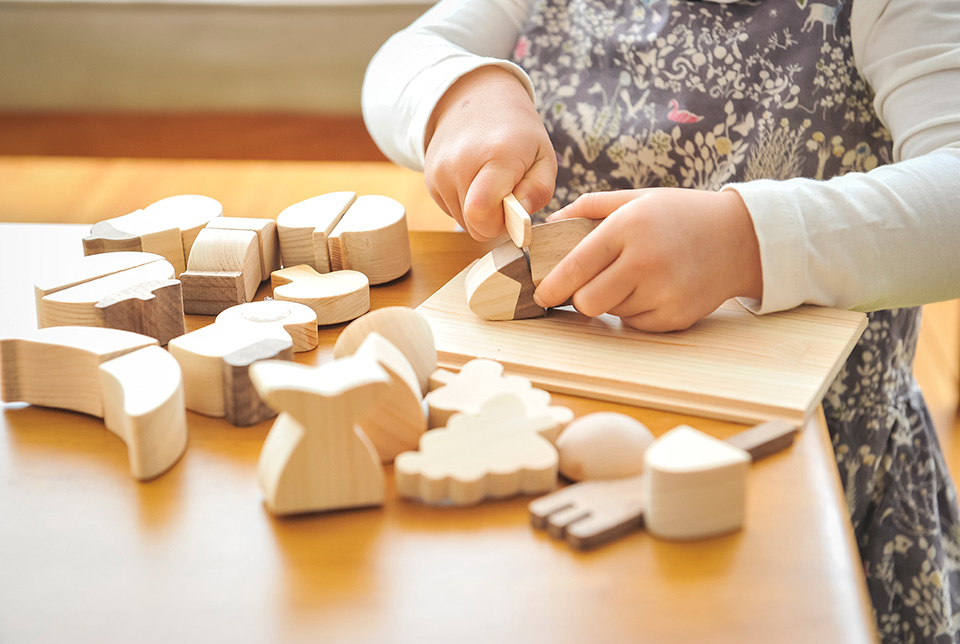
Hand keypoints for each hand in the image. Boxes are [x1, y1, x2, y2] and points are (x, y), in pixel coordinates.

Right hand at [424, 66, 556, 239]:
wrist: (476, 99)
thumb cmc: (517, 131)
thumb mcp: (544, 156)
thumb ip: (539, 191)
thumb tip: (520, 219)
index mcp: (496, 156)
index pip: (482, 215)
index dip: (502, 224)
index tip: (516, 210)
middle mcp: (460, 165)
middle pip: (476, 226)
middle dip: (496, 221)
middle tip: (508, 195)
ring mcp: (439, 173)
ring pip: (464, 222)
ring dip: (482, 213)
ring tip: (491, 184)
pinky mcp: (430, 181)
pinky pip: (452, 212)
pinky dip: (467, 205)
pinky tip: (475, 180)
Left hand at [533, 189, 762, 331]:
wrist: (741, 238)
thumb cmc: (681, 215)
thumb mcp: (637, 198)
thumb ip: (591, 206)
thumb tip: (551, 223)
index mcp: (629, 228)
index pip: (576, 267)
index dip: (551, 286)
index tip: (540, 294)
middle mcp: (646, 261)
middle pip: (587, 302)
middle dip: (580, 297)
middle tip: (588, 285)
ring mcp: (664, 292)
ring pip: (611, 313)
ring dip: (612, 300)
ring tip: (636, 277)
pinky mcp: (676, 316)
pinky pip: (635, 324)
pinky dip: (635, 311)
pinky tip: (654, 289)